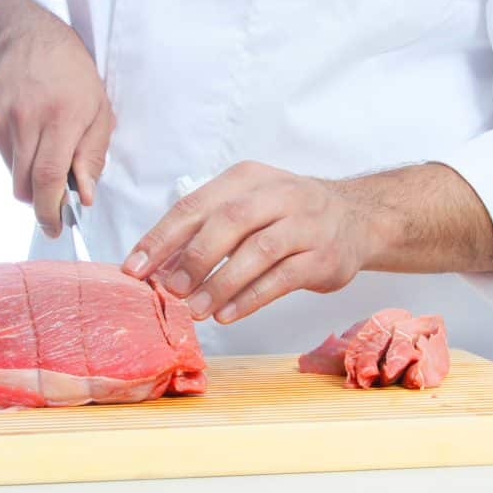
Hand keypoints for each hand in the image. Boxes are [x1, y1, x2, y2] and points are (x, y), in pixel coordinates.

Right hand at [0, 0, 114, 236]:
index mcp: (61, 117)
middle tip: (57, 196)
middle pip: (24, 184)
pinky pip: (0, 154)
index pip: (49, 177)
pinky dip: (15, 155)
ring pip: (10, 173)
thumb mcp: (100, 113)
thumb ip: (92, 157)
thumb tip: (84, 197)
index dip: (50, 211)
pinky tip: (28, 131)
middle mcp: (26, 118)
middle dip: (40, 200)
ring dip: (28, 175)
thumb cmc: (75, 79)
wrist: (32, 39)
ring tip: (45, 147)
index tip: (54, 229)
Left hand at [121, 161, 371, 322]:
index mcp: (247, 178)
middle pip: (227, 223)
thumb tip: (158, 265)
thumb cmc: (288, 214)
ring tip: (195, 309)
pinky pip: (282, 278)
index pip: (195, 205)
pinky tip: (227, 314)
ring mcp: (304, 224)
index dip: (161, 237)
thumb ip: (205, 229)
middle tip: (168, 289)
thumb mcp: (247, 205)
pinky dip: (250, 298)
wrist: (357, 217)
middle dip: (192, 259)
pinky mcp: (323, 256)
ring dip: (220, 283)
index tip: (135, 267)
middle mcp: (278, 194)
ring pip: (257, 252)